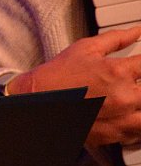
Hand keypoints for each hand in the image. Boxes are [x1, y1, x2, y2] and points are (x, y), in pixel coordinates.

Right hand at [9, 26, 140, 146]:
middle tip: (134, 84)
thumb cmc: (57, 76)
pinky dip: (134, 127)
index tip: (140, 67)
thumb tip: (137, 31)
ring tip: (132, 101)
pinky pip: (135, 135)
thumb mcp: (86, 49)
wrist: (34, 100)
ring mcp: (117, 119)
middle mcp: (122, 97)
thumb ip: (117, 39)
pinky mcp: (110, 135)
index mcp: (118, 72)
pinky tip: (127, 117)